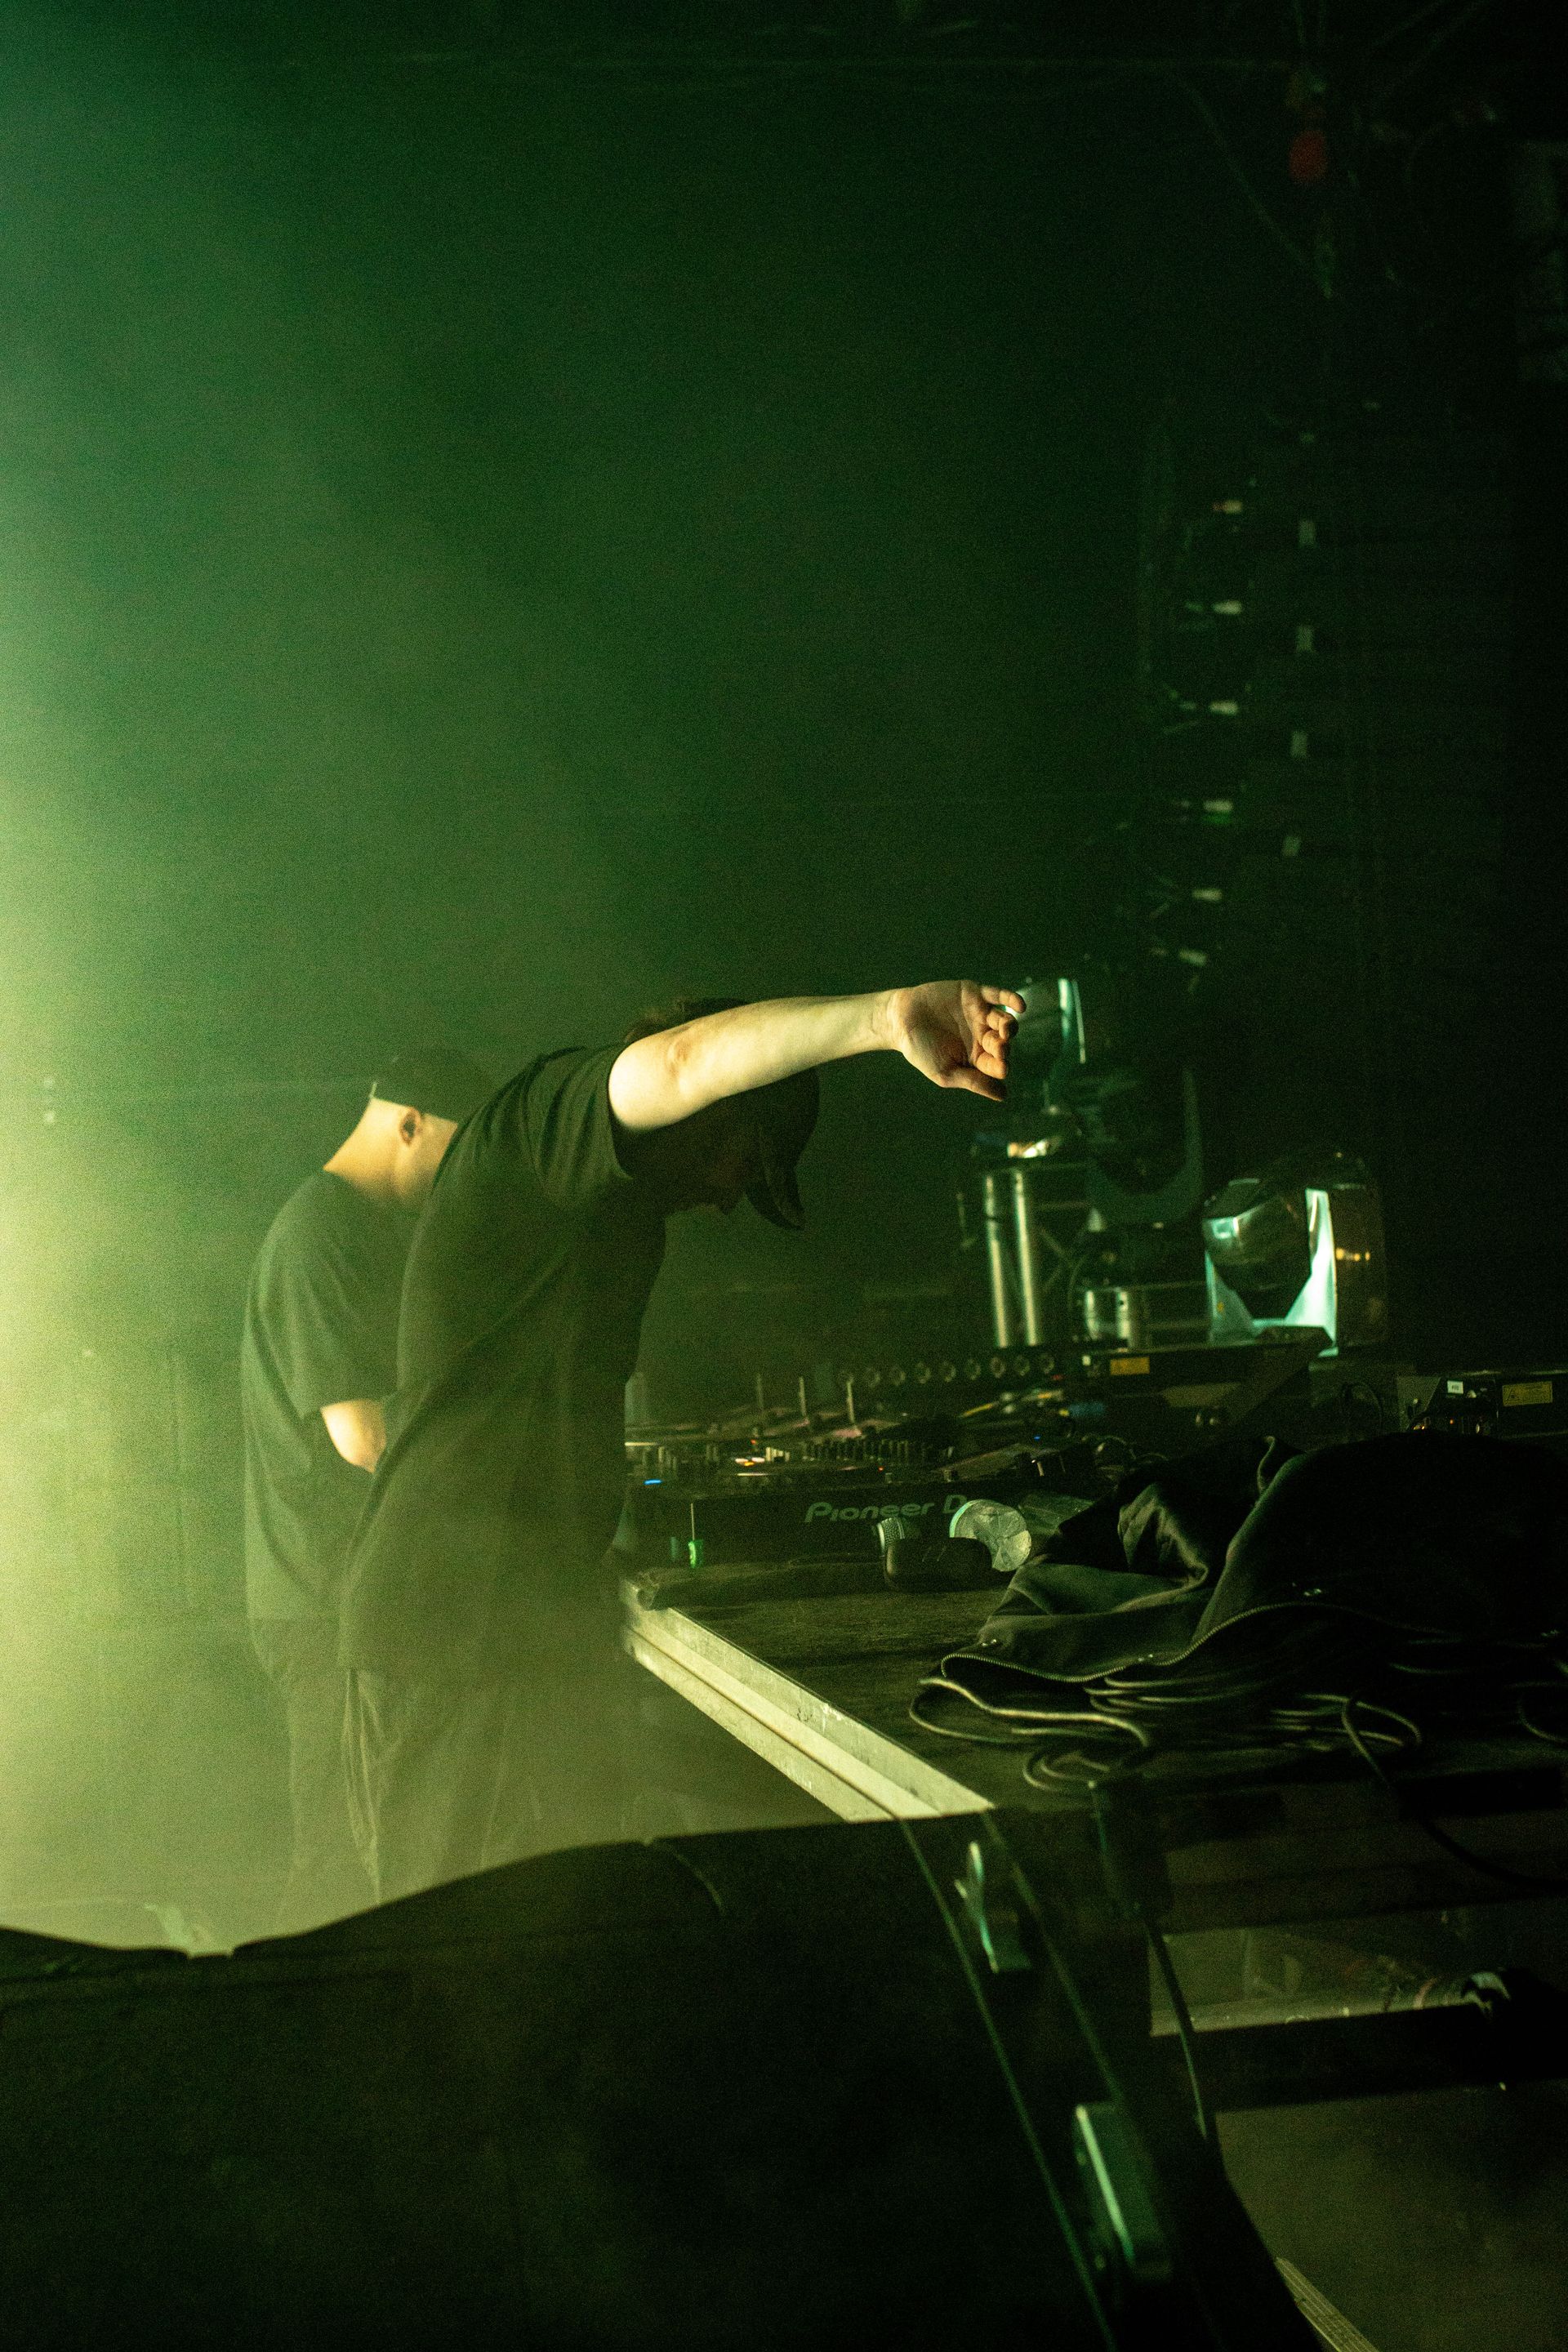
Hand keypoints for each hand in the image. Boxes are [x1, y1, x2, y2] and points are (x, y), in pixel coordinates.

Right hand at [884, 982, 1023, 1101]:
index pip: (995, 1065)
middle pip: (1001, 1042)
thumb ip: (973, 1081)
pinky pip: (998, 995)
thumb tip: (1003, 1096)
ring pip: (1003, 1019)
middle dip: (1003, 1046)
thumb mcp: (945, 1072)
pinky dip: (1011, 998)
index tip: (1003, 1069)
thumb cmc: (920, 1050)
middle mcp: (983, 1035)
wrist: (899, 1020)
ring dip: (1009, 1026)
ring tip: (1006, 1030)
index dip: (1001, 1066)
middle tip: (1000, 1049)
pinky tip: (1020, 1006)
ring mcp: (980, 1014)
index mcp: (977, 1057)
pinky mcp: (974, 994)